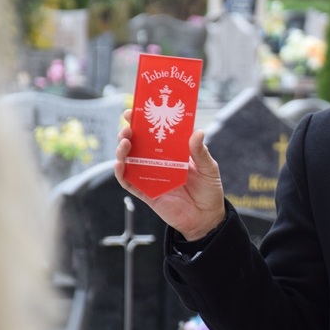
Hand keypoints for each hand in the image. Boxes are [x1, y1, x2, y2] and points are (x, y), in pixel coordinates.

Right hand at [113, 109, 225, 239]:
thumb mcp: (208, 168)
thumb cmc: (208, 190)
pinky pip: (128, 182)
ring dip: (122, 150)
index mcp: (172, 151)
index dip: (142, 122)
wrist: (207, 218)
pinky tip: (121, 165)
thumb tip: (197, 132)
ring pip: (128, 160)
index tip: (135, 111)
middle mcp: (158, 162)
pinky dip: (121, 173)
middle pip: (136, 144)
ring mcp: (150, 177)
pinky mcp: (146, 193)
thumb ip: (201, 152)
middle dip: (128, 133)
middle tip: (128, 127)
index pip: (153, 133)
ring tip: (125, 143)